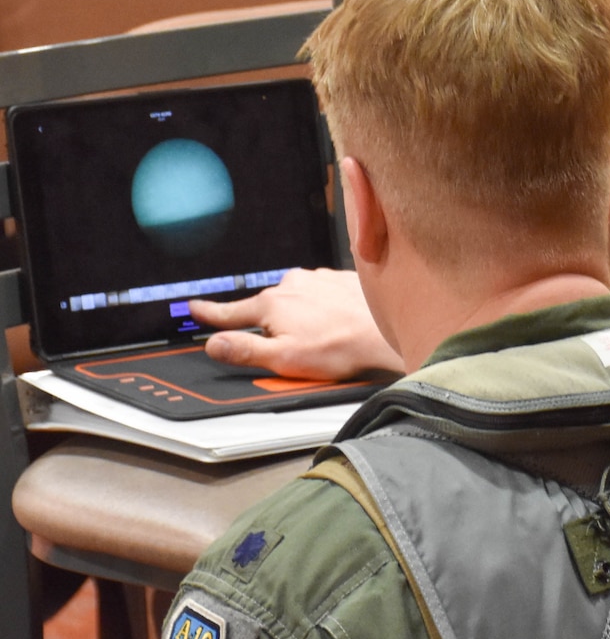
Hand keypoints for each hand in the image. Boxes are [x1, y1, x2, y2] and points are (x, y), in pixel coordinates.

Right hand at [192, 269, 403, 380]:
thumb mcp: (283, 359)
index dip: (210, 312)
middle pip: (268, 306)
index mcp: (273, 303)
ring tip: (323, 339)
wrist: (387, 334)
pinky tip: (338, 324)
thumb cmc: (340, 348)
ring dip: (301, 316)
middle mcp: (294, 284)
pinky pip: (323, 294)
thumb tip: (215, 345)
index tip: (194, 307)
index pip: (232, 311)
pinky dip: (324, 308)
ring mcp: (320, 279)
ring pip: (297, 299)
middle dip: (272, 325)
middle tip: (294, 346)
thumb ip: (245, 351)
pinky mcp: (342, 279)